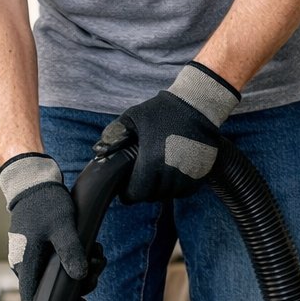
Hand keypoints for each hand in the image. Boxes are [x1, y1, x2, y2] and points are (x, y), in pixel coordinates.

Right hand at [0, 153, 88, 300]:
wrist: (33, 182)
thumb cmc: (44, 203)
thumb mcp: (61, 226)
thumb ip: (70, 251)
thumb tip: (80, 276)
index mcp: (26, 264)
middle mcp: (26, 265)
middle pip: (51, 290)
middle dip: (79, 285)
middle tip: (98, 272)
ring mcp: (33, 258)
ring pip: (59, 276)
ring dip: (82, 271)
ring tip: (99, 256)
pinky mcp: (41, 250)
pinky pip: (59, 263)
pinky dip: (76, 260)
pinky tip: (92, 249)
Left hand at [115, 62, 239, 203]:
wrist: (197, 104)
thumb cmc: (163, 111)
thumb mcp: (134, 117)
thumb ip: (114, 134)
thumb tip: (98, 151)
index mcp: (151, 162)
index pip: (136, 194)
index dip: (129, 193)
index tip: (127, 188)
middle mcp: (171, 173)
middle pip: (152, 195)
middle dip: (144, 190)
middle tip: (142, 178)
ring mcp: (188, 175)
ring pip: (169, 194)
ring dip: (161, 189)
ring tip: (157, 174)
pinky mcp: (201, 174)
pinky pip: (185, 191)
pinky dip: (177, 187)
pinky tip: (173, 174)